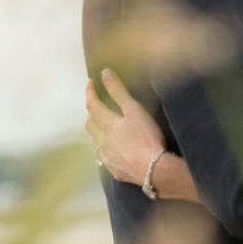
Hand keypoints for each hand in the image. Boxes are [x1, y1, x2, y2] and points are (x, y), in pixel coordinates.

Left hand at [85, 69, 165, 184]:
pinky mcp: (114, 169)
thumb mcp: (134, 110)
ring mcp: (106, 156)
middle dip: (91, 112)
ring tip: (104, 126)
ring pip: (96, 141)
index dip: (90, 92)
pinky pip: (104, 156)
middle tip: (97, 104)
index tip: (90, 82)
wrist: (153, 170)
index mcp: (106, 123)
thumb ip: (118, 92)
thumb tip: (104, 73)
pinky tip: (113, 149)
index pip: (92, 104)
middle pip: (90, 123)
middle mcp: (101, 140)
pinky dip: (106, 147)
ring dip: (97, 131)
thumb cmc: (145, 137)